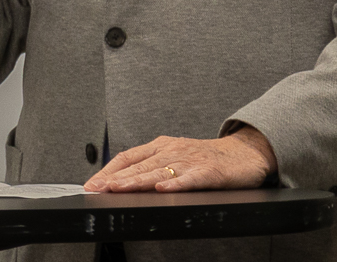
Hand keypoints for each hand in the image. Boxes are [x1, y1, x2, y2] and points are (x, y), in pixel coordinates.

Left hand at [81, 128, 275, 192]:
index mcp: (161, 146)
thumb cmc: (207, 157)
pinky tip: (163, 189)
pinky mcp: (210, 172)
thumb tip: (121, 181)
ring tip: (119, 188)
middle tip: (97, 189)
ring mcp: (191, 160)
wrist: (245, 153)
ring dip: (137, 180)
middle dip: (116, 178)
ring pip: (159, 171)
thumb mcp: (175, 157)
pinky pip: (190, 178)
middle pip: (139, 165)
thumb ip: (151, 167)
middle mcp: (172, 151)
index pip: (128, 157)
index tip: (91, 184)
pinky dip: (176, 184)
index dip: (108, 170)